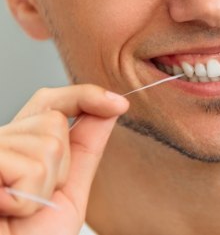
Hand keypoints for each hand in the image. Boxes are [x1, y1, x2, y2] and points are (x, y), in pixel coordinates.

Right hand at [0, 85, 128, 233]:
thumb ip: (86, 147)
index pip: (52, 102)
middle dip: (60, 167)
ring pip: (46, 145)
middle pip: (54, 123)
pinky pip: (28, 169)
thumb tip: (110, 106)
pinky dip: (25, 200)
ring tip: (17, 210)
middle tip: (35, 200)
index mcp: (20, 144)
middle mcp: (1, 141)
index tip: (119, 103)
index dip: (85, 96)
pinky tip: (4, 210)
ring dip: (41, 189)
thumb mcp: (69, 189)